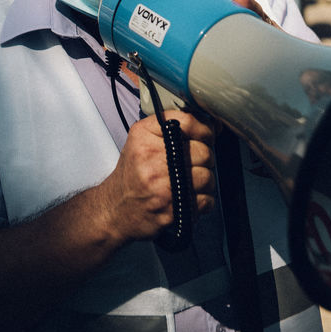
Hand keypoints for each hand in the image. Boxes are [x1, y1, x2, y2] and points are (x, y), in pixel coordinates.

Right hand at [98, 111, 215, 242]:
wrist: (116, 207)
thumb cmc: (133, 172)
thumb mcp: (142, 138)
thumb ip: (172, 125)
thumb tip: (214, 125)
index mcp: (145, 135)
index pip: (188, 122)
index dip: (205, 129)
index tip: (206, 135)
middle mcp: (152, 159)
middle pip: (203, 152)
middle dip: (205, 157)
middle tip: (194, 162)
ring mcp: (162, 186)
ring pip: (208, 177)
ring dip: (205, 180)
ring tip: (190, 180)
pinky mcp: (172, 209)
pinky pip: (206, 200)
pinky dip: (203, 200)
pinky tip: (188, 196)